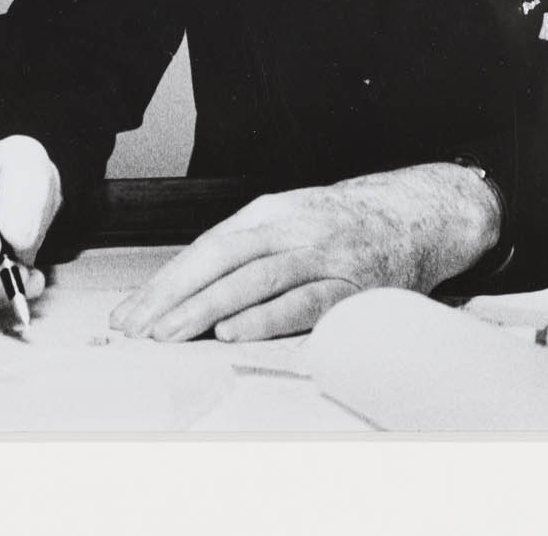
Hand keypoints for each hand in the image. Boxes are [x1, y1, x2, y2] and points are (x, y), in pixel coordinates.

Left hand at [110, 163, 500, 343]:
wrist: (415, 215)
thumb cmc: (341, 228)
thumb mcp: (287, 224)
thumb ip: (243, 252)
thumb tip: (183, 292)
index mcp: (267, 213)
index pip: (204, 248)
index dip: (165, 281)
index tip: (131, 312)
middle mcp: (291, 227)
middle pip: (220, 260)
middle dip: (173, 296)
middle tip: (137, 328)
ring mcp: (322, 254)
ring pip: (254, 279)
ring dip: (206, 308)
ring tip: (170, 334)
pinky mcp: (351, 285)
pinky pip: (302, 302)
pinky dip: (265, 317)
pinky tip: (233, 332)